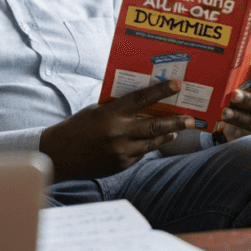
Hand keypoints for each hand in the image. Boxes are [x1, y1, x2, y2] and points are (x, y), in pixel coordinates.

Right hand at [40, 79, 194, 180]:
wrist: (60, 154)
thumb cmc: (78, 126)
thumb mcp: (97, 110)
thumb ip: (119, 108)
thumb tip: (143, 102)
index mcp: (111, 114)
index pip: (142, 98)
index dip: (162, 90)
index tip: (178, 84)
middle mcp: (118, 133)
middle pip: (155, 126)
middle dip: (176, 122)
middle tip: (191, 119)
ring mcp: (121, 152)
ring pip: (152, 142)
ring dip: (167, 135)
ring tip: (178, 129)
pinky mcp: (121, 165)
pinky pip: (141, 154)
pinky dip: (149, 146)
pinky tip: (156, 141)